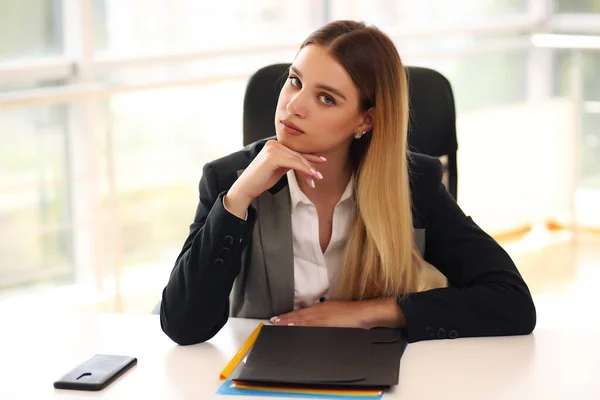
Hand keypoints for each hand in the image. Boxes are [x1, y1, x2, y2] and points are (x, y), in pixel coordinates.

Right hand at [224, 140, 325, 216]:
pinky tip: (311, 176)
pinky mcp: (272, 156)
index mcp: (274, 145)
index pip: (295, 151)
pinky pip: (293, 163)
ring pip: (297, 159)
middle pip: (297, 155)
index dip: (309, 156)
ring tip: (317, 178)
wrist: (246, 188)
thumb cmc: (261, 180)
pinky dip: (304, 170)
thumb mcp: (279, 168)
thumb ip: (289, 163)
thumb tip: (304, 164)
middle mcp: (274, 143)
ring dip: (309, 169)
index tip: (321, 160)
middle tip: (320, 175)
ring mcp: (273, 149)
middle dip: (310, 165)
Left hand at [270, 299, 405, 329]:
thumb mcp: (336, 311)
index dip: (289, 315)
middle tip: (273, 322)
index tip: (279, 318)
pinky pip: (311, 327)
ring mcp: (323, 318)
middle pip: (299, 316)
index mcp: (322, 308)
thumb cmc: (353, 313)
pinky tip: (295, 329)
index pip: (302, 312)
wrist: (365, 313)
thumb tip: (318, 320)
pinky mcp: (328, 324)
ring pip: (303, 321)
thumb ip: (325, 315)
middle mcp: (320, 311)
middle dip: (285, 319)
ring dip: (290, 323)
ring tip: (279, 325)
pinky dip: (302, 327)